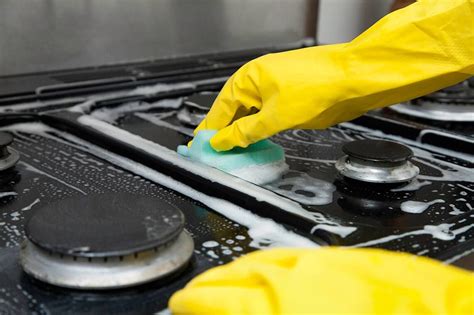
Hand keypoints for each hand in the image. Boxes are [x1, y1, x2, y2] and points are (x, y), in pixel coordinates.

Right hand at [170, 248, 472, 313]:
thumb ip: (264, 310)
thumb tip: (235, 310)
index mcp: (294, 305)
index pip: (228, 299)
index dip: (197, 301)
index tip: (180, 303)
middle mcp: (308, 278)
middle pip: (245, 272)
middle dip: (212, 282)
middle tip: (191, 292)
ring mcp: (330, 264)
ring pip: (270, 257)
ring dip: (240, 268)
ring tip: (220, 277)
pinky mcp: (350, 259)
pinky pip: (298, 253)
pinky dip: (273, 259)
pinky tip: (268, 264)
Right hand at [196, 0, 472, 151]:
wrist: (354, 79)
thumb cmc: (316, 88)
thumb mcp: (275, 116)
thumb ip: (246, 132)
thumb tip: (222, 142)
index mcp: (248, 79)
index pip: (220, 109)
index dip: (209, 131)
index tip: (199, 149)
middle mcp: (258, 82)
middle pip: (233, 113)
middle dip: (225, 135)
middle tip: (215, 157)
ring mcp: (274, 90)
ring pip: (249, 117)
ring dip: (242, 135)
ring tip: (232, 156)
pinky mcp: (288, 100)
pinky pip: (265, 118)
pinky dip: (259, 132)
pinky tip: (255, 145)